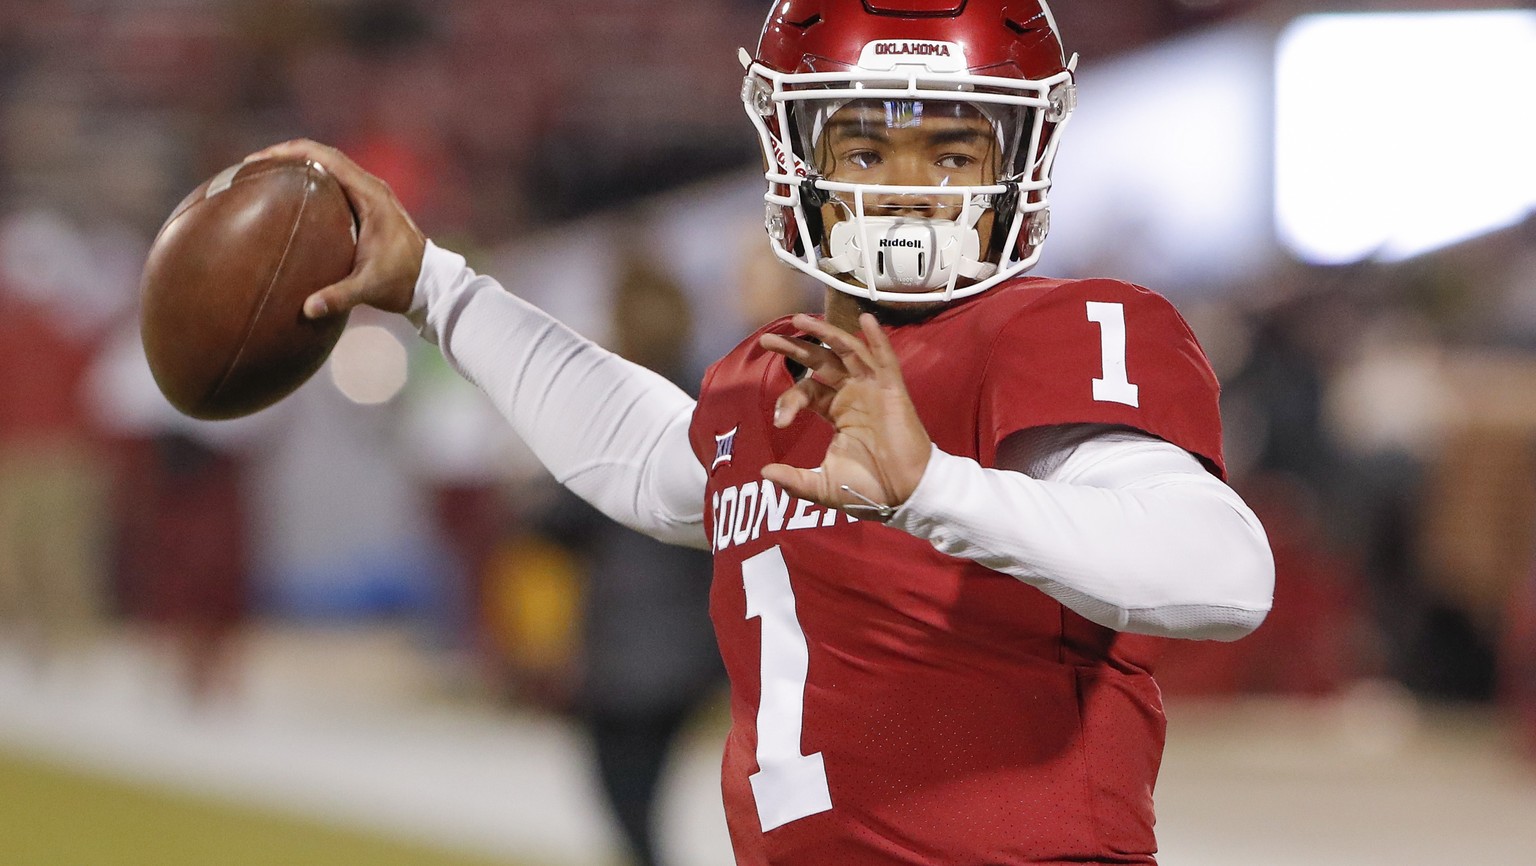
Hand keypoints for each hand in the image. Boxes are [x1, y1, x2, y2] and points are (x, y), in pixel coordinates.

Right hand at [243, 139, 425, 318]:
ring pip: (326, 167)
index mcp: (370, 194)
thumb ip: (340, 296)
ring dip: (296, 166)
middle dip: (285, 155)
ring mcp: (367, 194)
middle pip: (321, 156)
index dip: (289, 152)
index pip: (326, 158)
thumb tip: (308, 308)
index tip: (258, 160)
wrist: (429, 284)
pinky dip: (308, 182)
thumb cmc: (403, 282)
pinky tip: (285, 198)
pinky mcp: (364, 206)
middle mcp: (369, 187)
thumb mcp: (371, 287)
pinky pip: (332, 183)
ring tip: (262, 176)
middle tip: (250, 167)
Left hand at [758, 313, 931, 519]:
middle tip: (768, 338)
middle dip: (796, 347)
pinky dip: (877, 339)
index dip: (788, 400)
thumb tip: (764, 472)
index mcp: (836, 411)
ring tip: (800, 320)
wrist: (903, 495)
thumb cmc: (868, 489)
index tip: (780, 421)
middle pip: (821, 361)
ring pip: (848, 352)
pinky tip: (866, 318)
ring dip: (826, 334)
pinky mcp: (892, 391)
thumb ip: (794, 480)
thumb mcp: (822, 485)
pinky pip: (885, 360)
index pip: (807, 391)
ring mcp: (873, 389)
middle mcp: (853, 394)